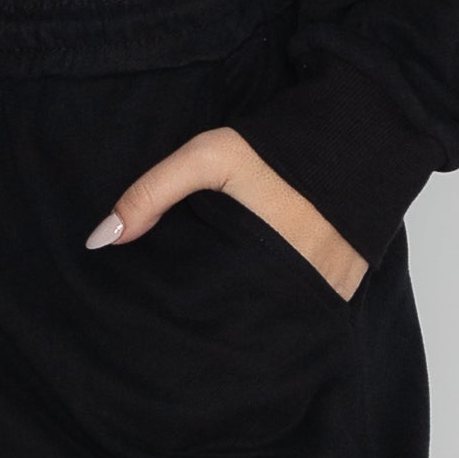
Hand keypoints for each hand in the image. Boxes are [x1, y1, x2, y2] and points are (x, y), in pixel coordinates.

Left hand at [84, 126, 365, 300]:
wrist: (358, 132)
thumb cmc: (275, 146)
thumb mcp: (208, 156)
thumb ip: (152, 193)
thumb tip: (100, 239)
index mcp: (262, 257)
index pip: (210, 308)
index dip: (184, 316)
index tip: (159, 320)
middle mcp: (300, 283)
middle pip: (243, 324)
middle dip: (214, 326)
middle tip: (187, 324)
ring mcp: (328, 291)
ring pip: (275, 323)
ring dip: (249, 322)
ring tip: (222, 318)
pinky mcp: (346, 289)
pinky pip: (305, 314)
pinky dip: (282, 312)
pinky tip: (261, 304)